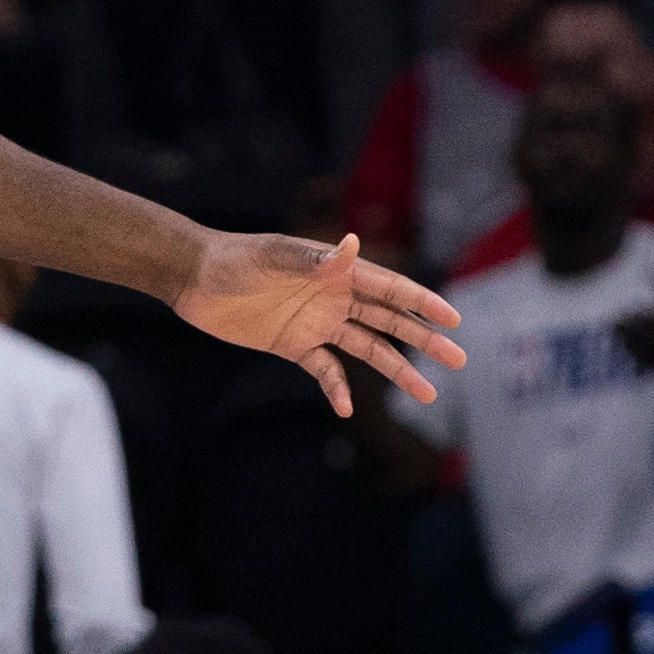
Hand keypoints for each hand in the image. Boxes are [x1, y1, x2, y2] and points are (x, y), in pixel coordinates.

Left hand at [172, 232, 464, 415]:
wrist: (194, 277)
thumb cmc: (235, 258)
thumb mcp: (275, 257)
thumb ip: (315, 259)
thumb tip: (352, 244)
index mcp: (336, 273)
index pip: (389, 289)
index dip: (422, 303)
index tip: (454, 320)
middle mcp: (333, 298)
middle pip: (389, 322)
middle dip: (424, 341)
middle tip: (459, 361)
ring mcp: (316, 323)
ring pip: (367, 350)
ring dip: (396, 370)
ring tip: (428, 396)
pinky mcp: (293, 345)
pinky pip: (324, 370)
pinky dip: (337, 389)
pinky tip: (346, 408)